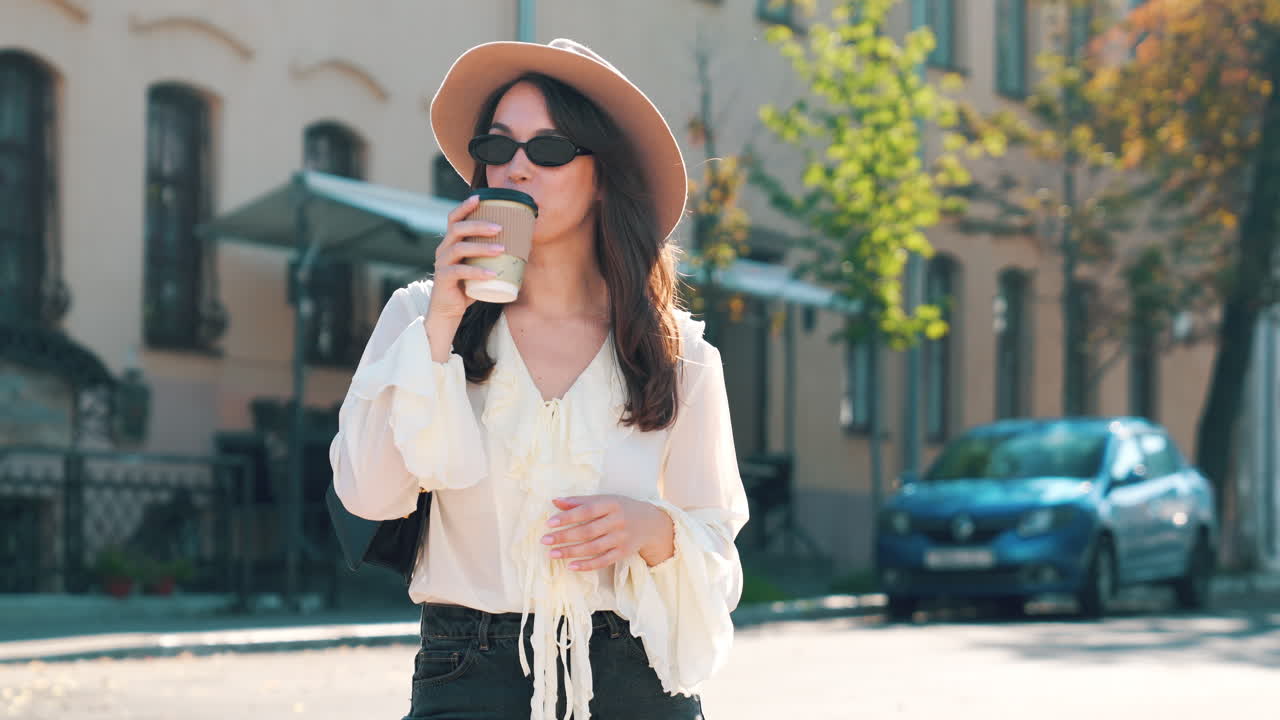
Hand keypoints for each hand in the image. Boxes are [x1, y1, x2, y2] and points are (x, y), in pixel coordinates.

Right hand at [426, 194, 506, 323]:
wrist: (449, 310)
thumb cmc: (467, 286)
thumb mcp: (478, 266)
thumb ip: (491, 255)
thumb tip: (524, 245)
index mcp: (451, 242)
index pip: (454, 219)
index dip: (464, 207)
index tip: (479, 198)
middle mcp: (443, 249)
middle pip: (457, 229)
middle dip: (479, 225)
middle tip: (499, 228)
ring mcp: (442, 263)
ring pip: (459, 248)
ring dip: (482, 247)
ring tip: (501, 250)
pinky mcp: (443, 279)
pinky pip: (460, 271)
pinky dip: (477, 272)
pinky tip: (492, 274)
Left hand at [541, 495, 674, 570]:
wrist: (650, 523)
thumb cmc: (620, 508)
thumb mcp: (604, 500)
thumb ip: (580, 501)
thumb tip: (555, 501)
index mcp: (611, 504)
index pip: (587, 511)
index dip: (568, 517)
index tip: (549, 523)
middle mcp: (618, 521)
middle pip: (588, 531)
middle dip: (565, 536)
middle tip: (545, 540)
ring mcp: (621, 538)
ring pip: (593, 547)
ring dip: (571, 552)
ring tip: (552, 554)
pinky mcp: (623, 553)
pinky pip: (603, 561)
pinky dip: (587, 565)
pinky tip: (571, 566)